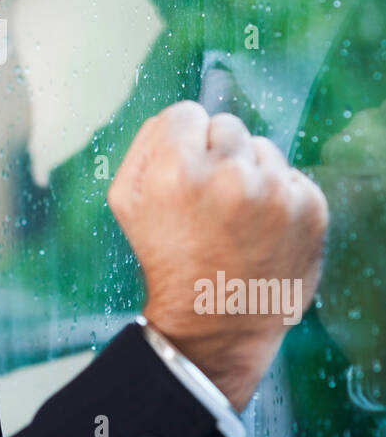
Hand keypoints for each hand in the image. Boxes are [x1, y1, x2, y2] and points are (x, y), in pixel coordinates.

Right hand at [107, 101, 328, 411]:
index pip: (186, 113)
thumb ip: (145, 146)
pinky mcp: (310, 208)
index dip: (182, 143)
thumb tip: (178, 118)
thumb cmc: (168, 260)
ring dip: (250, 174)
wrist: (217, 323)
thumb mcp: (126, 202)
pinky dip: (279, 198)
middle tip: (210, 201)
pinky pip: (292, 177)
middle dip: (217, 156)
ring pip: (262, 149)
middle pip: (226, 125)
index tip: (185, 172)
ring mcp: (276, 192)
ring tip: (236, 219)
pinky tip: (262, 229)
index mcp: (177, 170)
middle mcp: (229, 175)